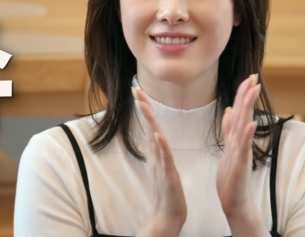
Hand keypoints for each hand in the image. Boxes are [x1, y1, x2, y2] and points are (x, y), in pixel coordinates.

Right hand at [134, 87, 186, 235]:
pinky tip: (157, 135)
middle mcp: (156, 155)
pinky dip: (160, 146)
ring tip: (143, 104)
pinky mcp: (167, 174)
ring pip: (154, 138)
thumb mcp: (163, 165)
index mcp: (157, 151)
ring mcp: (160, 164)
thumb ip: (159, 149)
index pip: (151, 123)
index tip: (138, 89)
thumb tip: (154, 135)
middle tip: (135, 88)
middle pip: (149, 126)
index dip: (144, 106)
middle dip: (143, 106)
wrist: (169, 214)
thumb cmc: (168, 190)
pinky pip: (164, 158)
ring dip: (149, 121)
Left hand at [216, 74, 260, 220]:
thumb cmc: (231, 177)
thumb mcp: (228, 149)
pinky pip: (244, 146)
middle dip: (248, 95)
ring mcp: (242, 151)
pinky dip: (247, 134)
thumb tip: (228, 110)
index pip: (239, 111)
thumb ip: (229, 130)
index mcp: (235, 137)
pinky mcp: (241, 163)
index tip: (248, 77)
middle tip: (254, 77)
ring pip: (245, 125)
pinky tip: (251, 122)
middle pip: (244, 114)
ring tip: (253, 91)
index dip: (242, 94)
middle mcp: (240, 141)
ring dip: (249, 107)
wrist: (235, 201)